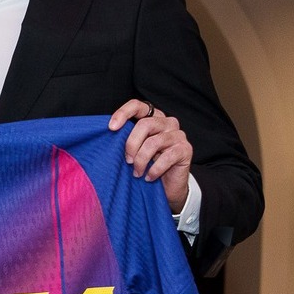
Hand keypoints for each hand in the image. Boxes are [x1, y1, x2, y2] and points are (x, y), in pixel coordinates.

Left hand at [109, 99, 191, 214]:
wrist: (167, 188)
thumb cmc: (147, 167)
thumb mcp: (134, 151)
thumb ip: (126, 139)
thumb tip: (108, 134)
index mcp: (153, 118)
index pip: (138, 106)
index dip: (123, 113)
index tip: (111, 128)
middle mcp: (168, 123)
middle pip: (145, 124)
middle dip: (131, 145)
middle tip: (128, 161)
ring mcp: (178, 135)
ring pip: (154, 142)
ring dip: (141, 161)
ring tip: (137, 173)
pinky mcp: (186, 149)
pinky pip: (166, 157)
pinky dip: (154, 170)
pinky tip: (149, 177)